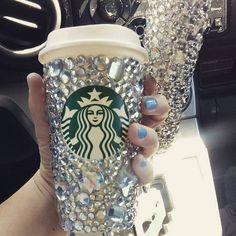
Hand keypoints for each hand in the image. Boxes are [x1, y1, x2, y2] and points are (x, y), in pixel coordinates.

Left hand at [27, 72, 168, 190]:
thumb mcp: (50, 126)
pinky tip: (135, 163)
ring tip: (134, 132)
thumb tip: (35, 77)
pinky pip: (146, 171)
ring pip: (154, 141)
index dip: (148, 86)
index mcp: (115, 116)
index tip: (145, 81)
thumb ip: (43, 103)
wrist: (55, 186)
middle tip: (146, 105)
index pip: (139, 96)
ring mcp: (132, 153)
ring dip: (150, 135)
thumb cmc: (58, 151)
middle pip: (156, 115)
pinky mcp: (131, 175)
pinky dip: (145, 167)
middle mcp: (128, 132)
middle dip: (158, 106)